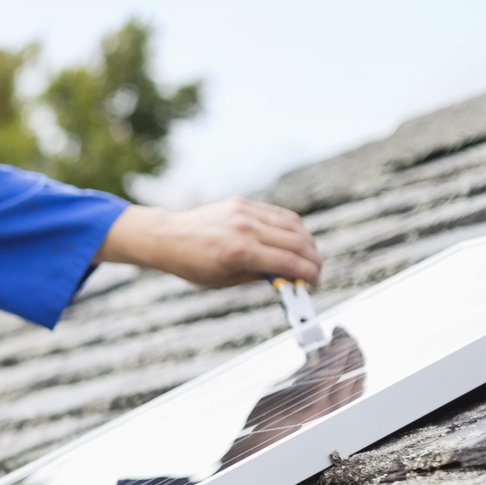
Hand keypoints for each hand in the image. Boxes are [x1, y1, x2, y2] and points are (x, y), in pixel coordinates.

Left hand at [96, 199, 320, 288]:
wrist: (169, 237)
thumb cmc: (193, 264)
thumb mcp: (225, 280)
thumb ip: (259, 276)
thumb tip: (289, 276)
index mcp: (240, 253)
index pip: (288, 263)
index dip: (308, 273)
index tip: (315, 281)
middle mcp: (245, 229)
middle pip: (296, 242)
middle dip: (312, 258)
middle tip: (316, 269)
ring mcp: (245, 213)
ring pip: (292, 224)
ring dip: (307, 240)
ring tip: (309, 254)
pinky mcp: (243, 203)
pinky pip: (277, 213)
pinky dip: (292, 226)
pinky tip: (296, 237)